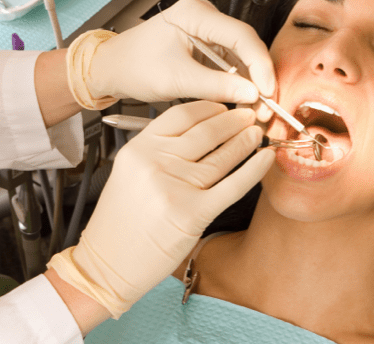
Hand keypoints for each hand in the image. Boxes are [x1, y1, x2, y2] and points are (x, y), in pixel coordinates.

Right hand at [47, 101, 274, 317]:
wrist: (107, 266)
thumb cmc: (120, 223)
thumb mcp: (130, 174)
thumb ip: (159, 150)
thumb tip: (202, 130)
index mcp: (138, 149)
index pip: (182, 115)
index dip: (211, 107)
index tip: (225, 106)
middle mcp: (155, 163)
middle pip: (206, 131)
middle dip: (234, 120)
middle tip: (250, 114)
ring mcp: (175, 188)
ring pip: (222, 156)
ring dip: (246, 141)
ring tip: (257, 133)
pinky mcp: (193, 213)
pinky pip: (233, 185)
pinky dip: (254, 170)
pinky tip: (266, 158)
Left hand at [87, 0, 275, 119]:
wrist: (112, 69)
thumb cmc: (133, 66)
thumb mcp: (176, 79)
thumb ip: (217, 86)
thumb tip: (252, 94)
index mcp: (195, 14)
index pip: (242, 36)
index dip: (260, 65)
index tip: (268, 91)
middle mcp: (205, 18)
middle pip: (247, 46)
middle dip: (259, 77)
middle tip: (267, 105)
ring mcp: (208, 32)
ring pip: (242, 58)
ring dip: (251, 84)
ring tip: (257, 109)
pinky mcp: (207, 48)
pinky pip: (231, 66)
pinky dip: (239, 85)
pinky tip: (244, 102)